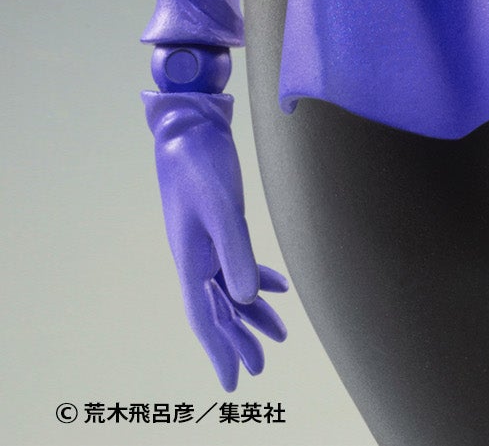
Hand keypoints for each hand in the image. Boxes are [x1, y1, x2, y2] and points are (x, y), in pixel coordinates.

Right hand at [144, 91, 287, 388]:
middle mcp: (198, 257)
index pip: (206, 316)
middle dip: (239, 340)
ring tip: (280, 335)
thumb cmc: (200, 163)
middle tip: (260, 369)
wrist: (189, 128)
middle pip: (220, 310)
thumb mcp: (220, 206)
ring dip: (252, 313)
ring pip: (232, 289)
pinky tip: (278, 287)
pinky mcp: (221, 224)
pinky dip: (259, 279)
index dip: (221, 350)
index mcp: (192, 259)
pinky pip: (238, 263)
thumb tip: (246, 297)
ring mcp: (208, 242)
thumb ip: (234, 251)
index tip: (235, 381)